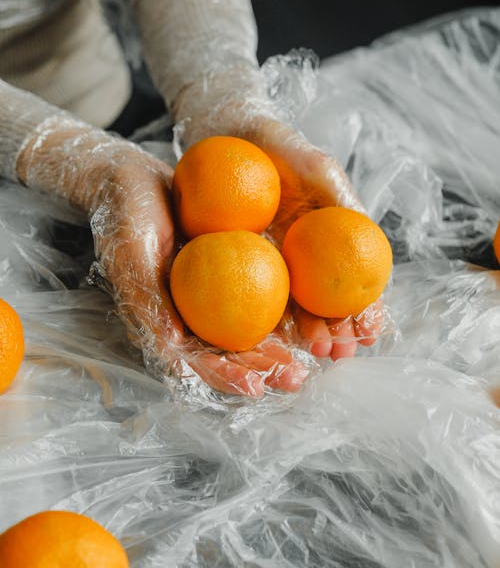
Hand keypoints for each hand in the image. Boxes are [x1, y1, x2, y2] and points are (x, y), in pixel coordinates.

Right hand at [90, 149, 308, 396]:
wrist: (135, 178)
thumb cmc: (125, 218)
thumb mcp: (132, 256)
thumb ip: (150, 302)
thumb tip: (175, 349)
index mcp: (165, 322)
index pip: (197, 360)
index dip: (226, 377)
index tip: (256, 389)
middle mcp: (191, 314)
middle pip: (231, 351)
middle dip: (264, 370)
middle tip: (296, 380)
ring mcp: (213, 293)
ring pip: (250, 327)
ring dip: (281, 346)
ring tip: (316, 356)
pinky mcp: (229, 268)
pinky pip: (260, 290)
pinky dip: (284, 306)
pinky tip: (311, 313)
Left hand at [180, 103, 384, 360]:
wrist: (232, 134)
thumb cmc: (279, 147)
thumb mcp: (316, 167)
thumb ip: (341, 199)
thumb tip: (367, 235)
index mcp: (329, 241)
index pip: (353, 283)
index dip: (366, 310)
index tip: (371, 332)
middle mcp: (304, 258)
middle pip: (325, 304)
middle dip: (337, 333)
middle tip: (340, 354)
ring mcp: (273, 263)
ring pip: (293, 307)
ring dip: (307, 334)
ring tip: (315, 354)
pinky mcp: (238, 262)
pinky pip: (252, 295)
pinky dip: (265, 319)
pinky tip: (272, 340)